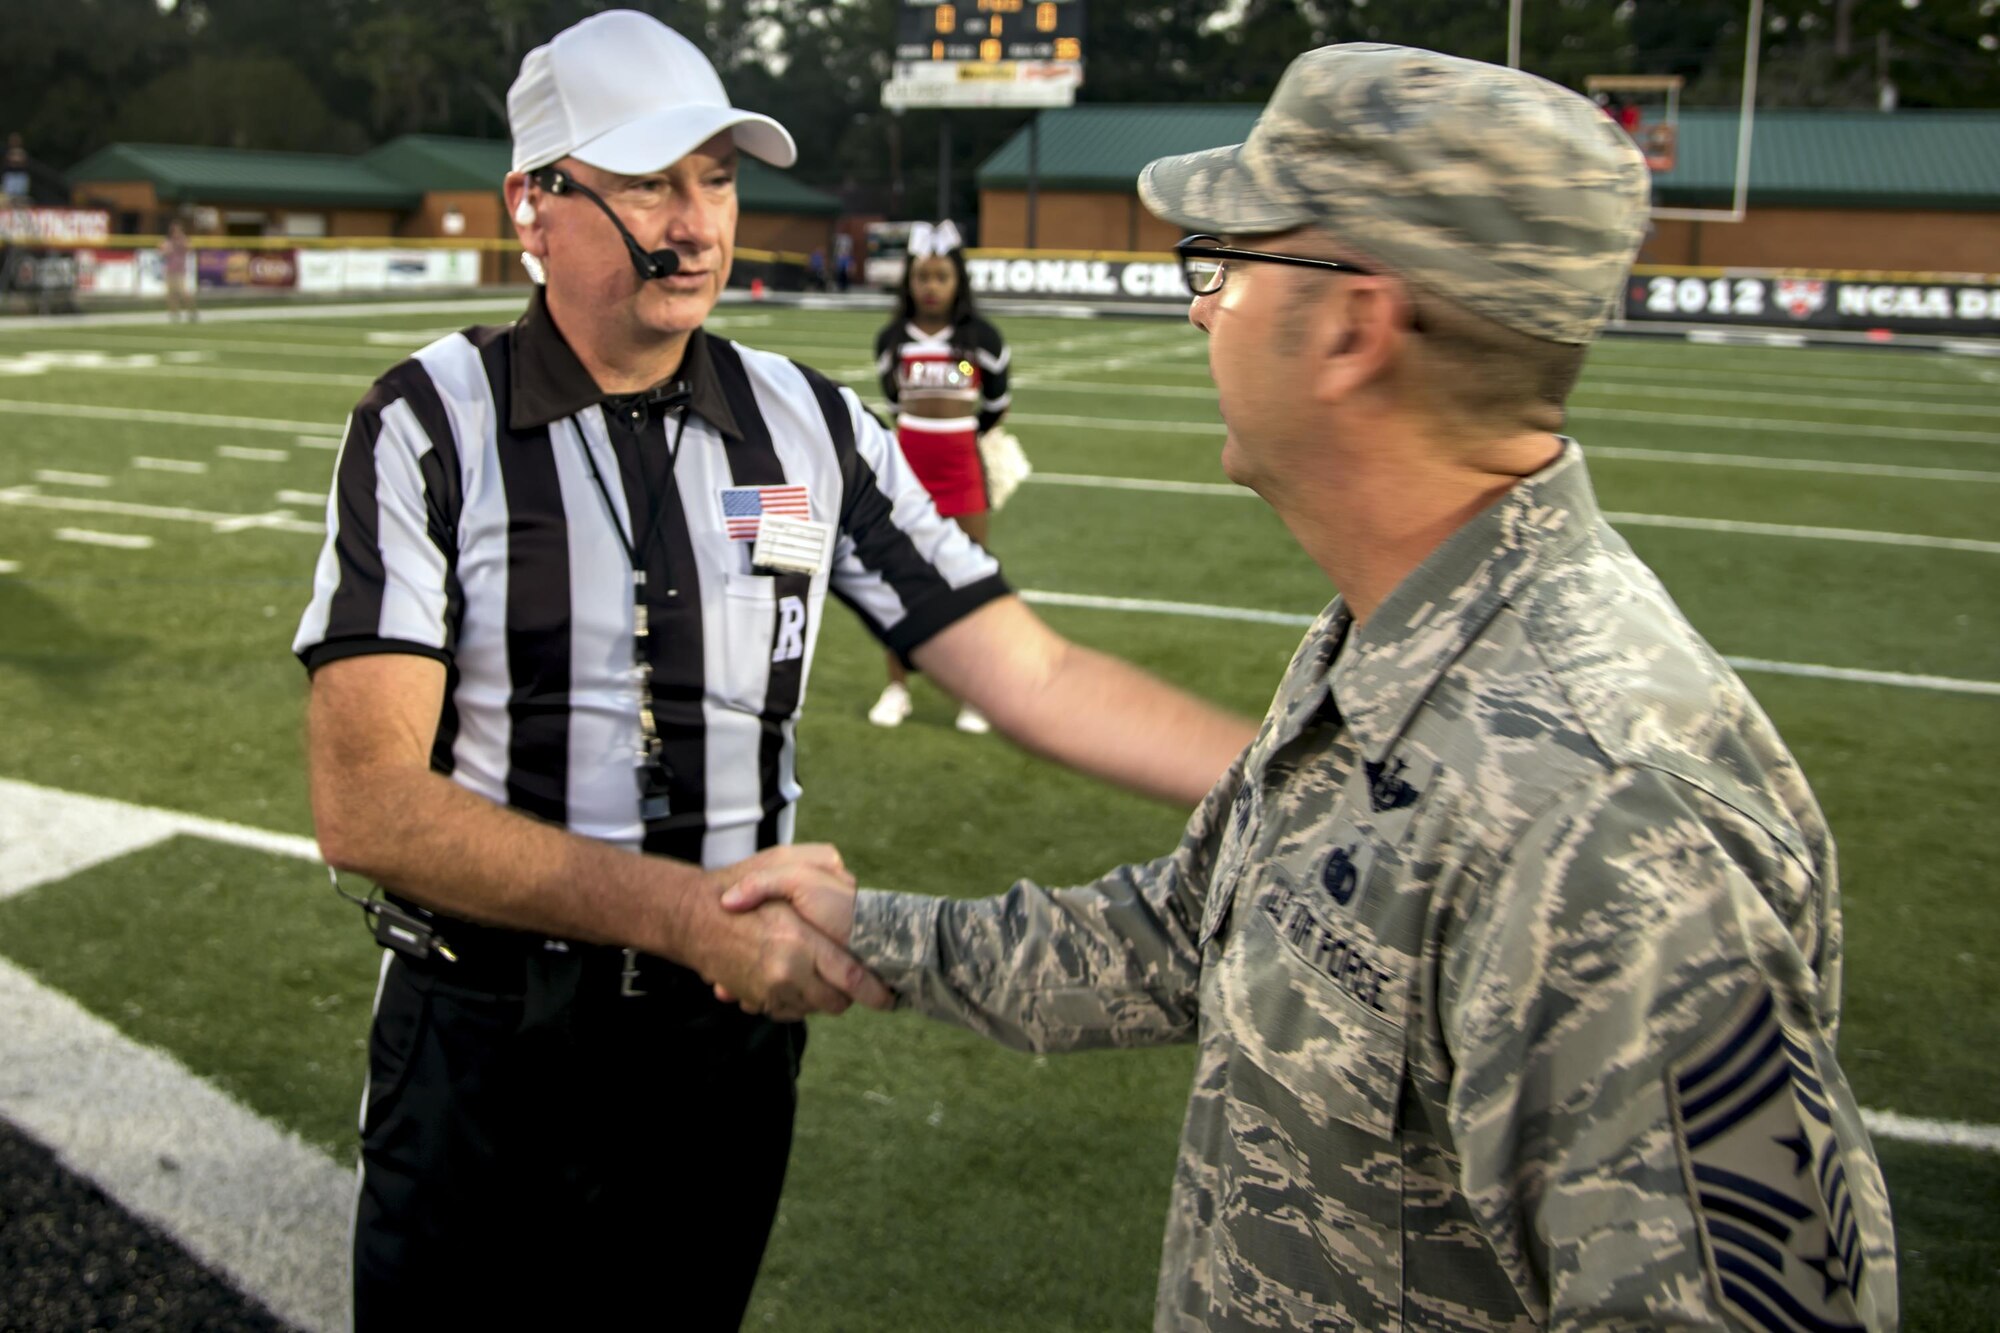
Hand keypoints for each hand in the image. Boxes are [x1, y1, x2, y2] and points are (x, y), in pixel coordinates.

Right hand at [689, 844, 888, 1020]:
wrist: (688, 915)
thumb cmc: (737, 886)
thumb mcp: (782, 862)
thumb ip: (823, 865)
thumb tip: (852, 879)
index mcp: (801, 940)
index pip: (852, 977)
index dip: (875, 991)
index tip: (891, 996)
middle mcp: (788, 971)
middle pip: (836, 1002)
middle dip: (847, 995)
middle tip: (852, 981)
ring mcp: (769, 990)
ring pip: (812, 1008)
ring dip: (818, 996)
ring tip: (815, 971)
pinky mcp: (755, 999)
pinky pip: (787, 1011)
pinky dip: (793, 999)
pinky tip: (790, 976)